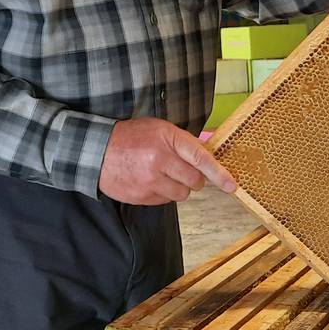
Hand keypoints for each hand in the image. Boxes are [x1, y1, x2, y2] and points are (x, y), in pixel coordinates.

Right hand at [99, 117, 238, 205]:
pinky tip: (149, 181)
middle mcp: (160, 159)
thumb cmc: (130, 137)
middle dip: (194, 179)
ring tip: (162, 175)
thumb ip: (181, 142)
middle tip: (182, 171)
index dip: (219, 173)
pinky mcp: (142, 196)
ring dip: (178, 187)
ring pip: (182, 194)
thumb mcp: (157, 129)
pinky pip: (165, 201)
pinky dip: (163, 193)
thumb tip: (206, 159)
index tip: (232, 185)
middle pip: (195, 180)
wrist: (96, 151)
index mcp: (167, 138)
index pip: (200, 158)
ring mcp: (150, 180)